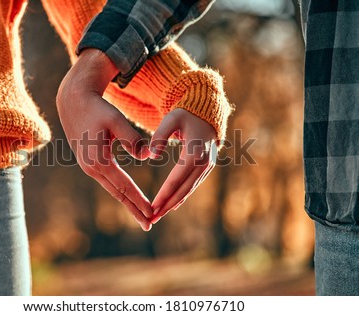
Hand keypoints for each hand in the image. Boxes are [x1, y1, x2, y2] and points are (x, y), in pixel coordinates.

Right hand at [56, 49, 152, 230]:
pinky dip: (120, 192)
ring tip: (141, 215)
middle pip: (117, 194)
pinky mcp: (89, 163)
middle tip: (149, 225)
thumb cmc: (97, 108)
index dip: (139, 200)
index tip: (152, 213)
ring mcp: (88, 167)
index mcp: (99, 160)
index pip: (124, 186)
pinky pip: (108, 182)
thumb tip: (147, 156)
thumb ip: (132, 139)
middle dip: (134, 210)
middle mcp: (91, 168)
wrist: (74, 101)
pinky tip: (128, 197)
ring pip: (112, 190)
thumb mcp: (116, 120)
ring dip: (128, 203)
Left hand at [149, 108, 217, 223]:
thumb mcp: (171, 119)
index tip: (152, 207)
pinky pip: (192, 185)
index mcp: (194, 153)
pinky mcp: (207, 168)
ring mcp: (207, 167)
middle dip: (167, 206)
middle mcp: (203, 163)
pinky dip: (182, 197)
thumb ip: (159, 135)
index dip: (164, 195)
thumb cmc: (185, 115)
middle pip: (183, 190)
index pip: (176, 180)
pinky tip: (171, 205)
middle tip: (151, 219)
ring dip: (173, 204)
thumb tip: (152, 155)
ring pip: (189, 190)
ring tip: (158, 216)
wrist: (206, 113)